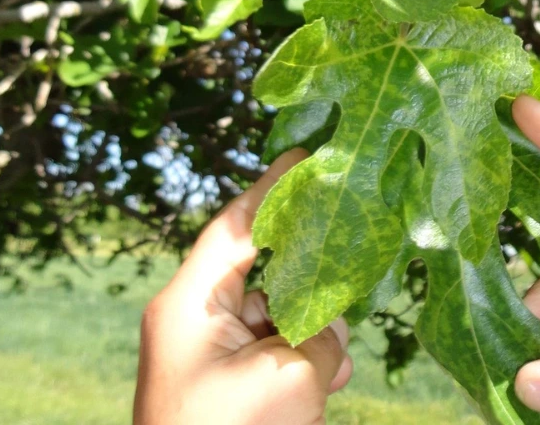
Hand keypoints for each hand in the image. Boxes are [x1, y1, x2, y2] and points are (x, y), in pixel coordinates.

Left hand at [134, 149, 351, 424]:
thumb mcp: (289, 379)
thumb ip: (321, 334)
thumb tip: (329, 323)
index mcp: (190, 304)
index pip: (236, 225)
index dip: (272, 188)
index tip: (306, 155)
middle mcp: (198, 319)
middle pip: (264, 268)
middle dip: (309, 273)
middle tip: (349, 257)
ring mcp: (215, 353)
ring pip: (279, 312)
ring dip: (313, 331)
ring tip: (328, 369)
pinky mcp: (234, 380)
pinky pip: (278, 348)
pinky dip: (306, 359)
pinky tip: (325, 385)